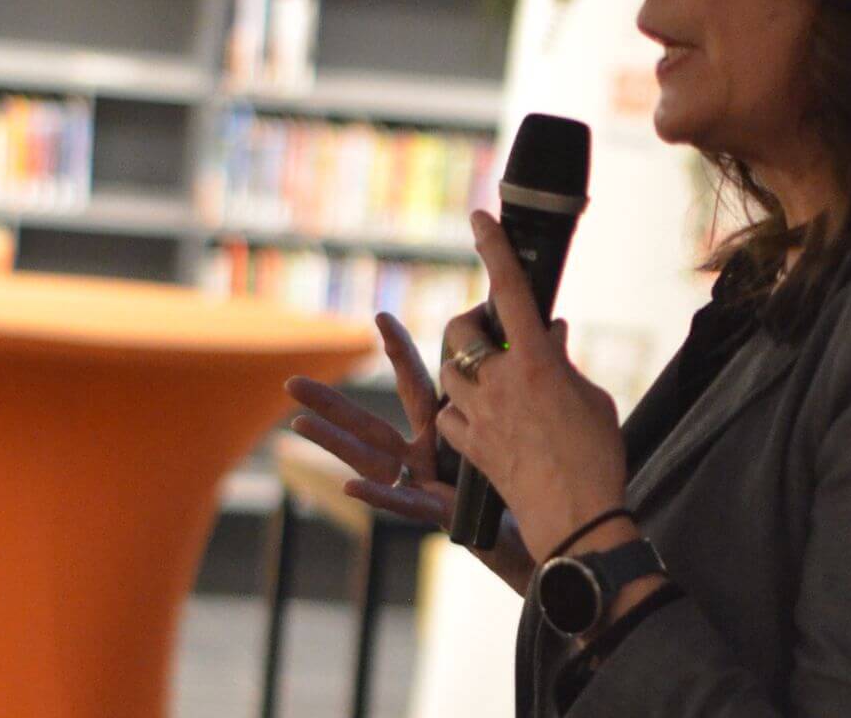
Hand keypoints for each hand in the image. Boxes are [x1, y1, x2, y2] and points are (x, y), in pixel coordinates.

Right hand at [285, 311, 533, 594]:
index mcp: (450, 428)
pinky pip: (404, 504)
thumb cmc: (545, 477)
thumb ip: (541, 375)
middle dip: (332, 403)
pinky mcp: (441, 514)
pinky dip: (378, 497)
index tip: (380, 317)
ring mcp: (429, 484)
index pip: (418, 382)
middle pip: (373, 423)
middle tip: (290, 381)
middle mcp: (430, 455)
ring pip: (373, 461)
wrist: (560, 534)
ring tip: (296, 424)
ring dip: (334, 444)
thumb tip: (559, 323)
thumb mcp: (541, 417)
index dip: (399, 352)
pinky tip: (349, 487)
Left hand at [436, 210, 628, 562]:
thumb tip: (553, 334)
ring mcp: (479, 416)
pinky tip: (482, 418)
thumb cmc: (597, 456)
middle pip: (461, 332)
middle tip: (491, 332)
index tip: (480, 219)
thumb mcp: (591, 398)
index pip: (510, 291)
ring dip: (464, 366)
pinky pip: (448, 416)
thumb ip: (564, 362)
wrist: (577, 519)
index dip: (494, 249)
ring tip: (491, 378)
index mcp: (536, 363)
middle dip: (470, 324)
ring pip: (449, 372)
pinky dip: (461, 410)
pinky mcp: (469, 447)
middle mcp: (500, 383)